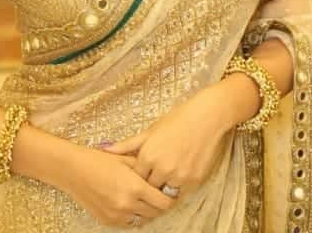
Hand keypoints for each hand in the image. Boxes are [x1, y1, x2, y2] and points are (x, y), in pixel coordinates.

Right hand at [60, 145, 173, 227]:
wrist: (73, 169)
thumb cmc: (98, 160)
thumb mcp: (125, 158)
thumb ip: (144, 169)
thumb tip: (161, 176)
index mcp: (134, 187)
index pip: (163, 202)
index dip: (169, 198)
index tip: (169, 193)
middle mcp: (127, 204)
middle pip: (155, 213)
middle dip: (159, 205)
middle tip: (157, 194)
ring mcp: (117, 215)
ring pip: (142, 220)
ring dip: (146, 211)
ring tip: (142, 198)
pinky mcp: (107, 221)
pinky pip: (128, 223)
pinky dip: (132, 215)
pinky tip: (129, 202)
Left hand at [103, 85, 232, 196]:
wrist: (205, 118)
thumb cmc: (177, 120)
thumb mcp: (150, 130)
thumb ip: (128, 145)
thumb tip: (106, 150)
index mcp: (148, 156)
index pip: (135, 178)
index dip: (138, 175)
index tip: (140, 171)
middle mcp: (162, 169)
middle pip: (149, 188)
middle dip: (149, 184)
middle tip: (152, 177)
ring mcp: (179, 176)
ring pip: (165, 194)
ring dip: (164, 188)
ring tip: (166, 176)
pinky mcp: (194, 180)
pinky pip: (181, 192)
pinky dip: (178, 188)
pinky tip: (178, 174)